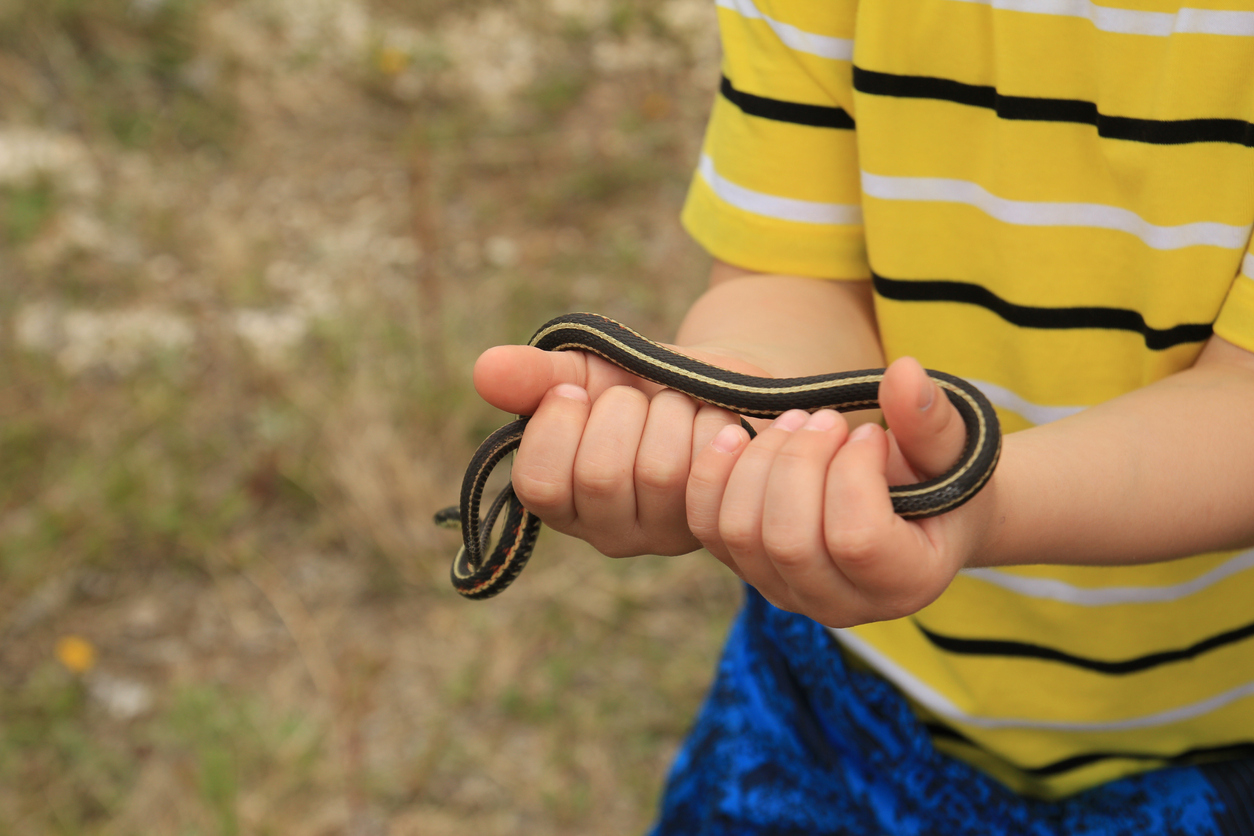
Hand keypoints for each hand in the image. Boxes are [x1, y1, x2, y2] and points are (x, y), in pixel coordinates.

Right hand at [473, 342, 767, 556]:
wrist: (711, 384)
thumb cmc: (636, 385)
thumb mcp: (581, 373)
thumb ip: (533, 375)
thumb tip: (484, 370)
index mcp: (558, 500)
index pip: (538, 485)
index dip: (558, 426)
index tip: (574, 390)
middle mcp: (604, 531)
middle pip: (600, 476)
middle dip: (622, 409)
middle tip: (634, 398)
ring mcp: (659, 535)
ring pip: (657, 470)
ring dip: (669, 411)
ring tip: (673, 404)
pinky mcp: (708, 523)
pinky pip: (705, 467)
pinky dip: (708, 421)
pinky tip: (709, 419)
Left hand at [685, 356, 997, 626]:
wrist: (914, 506)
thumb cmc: (940, 476)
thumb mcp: (951, 449)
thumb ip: (931, 419)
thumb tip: (902, 372)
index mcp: (906, 584)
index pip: (857, 541)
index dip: (853, 473)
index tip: (870, 435)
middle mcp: (841, 605)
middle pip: (790, 541)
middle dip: (800, 462)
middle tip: (826, 419)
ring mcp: (787, 592)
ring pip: (741, 533)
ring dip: (759, 461)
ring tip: (795, 421)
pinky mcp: (748, 568)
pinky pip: (707, 528)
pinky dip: (712, 474)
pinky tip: (736, 434)